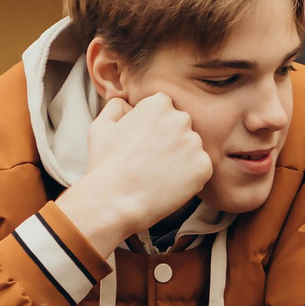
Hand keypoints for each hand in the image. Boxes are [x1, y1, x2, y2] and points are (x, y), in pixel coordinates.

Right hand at [63, 93, 210, 257]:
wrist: (116, 201)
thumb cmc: (105, 164)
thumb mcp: (100, 126)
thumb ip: (116, 106)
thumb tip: (127, 104)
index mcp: (159, 104)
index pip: (165, 109)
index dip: (153, 127)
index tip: (144, 143)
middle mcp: (181, 119)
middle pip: (181, 127)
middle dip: (170, 140)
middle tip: (150, 160)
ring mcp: (194, 143)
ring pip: (191, 148)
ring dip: (180, 159)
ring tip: (157, 174)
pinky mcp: (204, 166)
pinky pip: (200, 169)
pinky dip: (189, 177)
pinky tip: (168, 184)